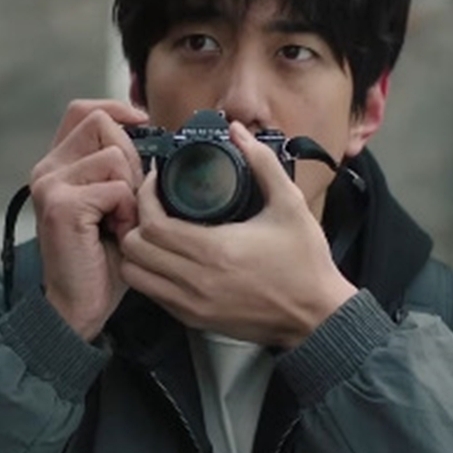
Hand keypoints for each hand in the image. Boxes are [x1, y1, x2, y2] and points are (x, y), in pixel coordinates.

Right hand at [31, 100, 148, 340]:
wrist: (79, 305)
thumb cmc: (102, 257)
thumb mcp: (112, 202)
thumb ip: (120, 168)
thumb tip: (154, 137)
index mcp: (58, 163)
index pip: (85, 110)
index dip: (117, 110)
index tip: (143, 126)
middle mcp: (47, 168)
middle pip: (102, 124)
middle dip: (131, 158)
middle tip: (130, 200)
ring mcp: (50, 185)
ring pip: (114, 155)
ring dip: (131, 190)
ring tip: (122, 220)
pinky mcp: (62, 205)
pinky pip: (115, 187)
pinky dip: (127, 211)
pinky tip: (118, 233)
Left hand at [119, 122, 356, 347]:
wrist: (317, 315)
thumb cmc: (305, 262)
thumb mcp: (290, 204)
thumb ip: (262, 162)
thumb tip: (238, 132)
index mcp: (214, 249)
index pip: (152, 223)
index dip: (145, 197)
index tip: (156, 181)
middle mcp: (196, 280)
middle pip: (135, 248)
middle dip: (136, 221)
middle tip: (151, 204)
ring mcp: (192, 304)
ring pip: (136, 275)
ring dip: (138, 251)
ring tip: (154, 231)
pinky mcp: (195, 320)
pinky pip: (153, 295)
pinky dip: (151, 274)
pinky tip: (168, 257)